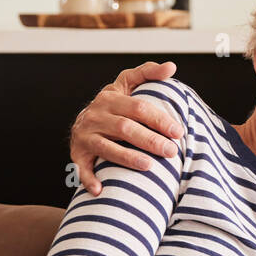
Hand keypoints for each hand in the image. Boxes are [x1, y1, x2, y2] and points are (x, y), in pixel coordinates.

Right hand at [69, 60, 187, 195]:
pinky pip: (82, 168)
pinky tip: (101, 189)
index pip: (138, 107)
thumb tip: (172, 66)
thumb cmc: (115, 105)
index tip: (178, 132)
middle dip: (150, 140)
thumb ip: (148, 74)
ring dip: (127, 158)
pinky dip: (89, 179)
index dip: (159, 119)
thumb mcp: (128, 84)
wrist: (84, 121)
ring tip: (149, 166)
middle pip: (125, 128)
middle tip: (171, 152)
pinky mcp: (78, 153)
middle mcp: (96, 115)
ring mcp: (85, 135)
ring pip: (107, 147)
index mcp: (111, 97)